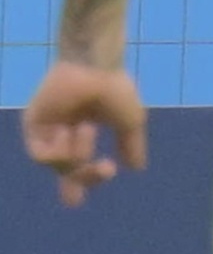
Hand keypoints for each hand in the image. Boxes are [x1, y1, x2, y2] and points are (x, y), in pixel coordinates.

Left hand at [22, 62, 146, 208]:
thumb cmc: (114, 88)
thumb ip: (131, 144)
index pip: (79, 165)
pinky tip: (71, 129)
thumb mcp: (129, 121)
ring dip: (77, 153)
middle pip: (66, 172)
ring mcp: (46, 130)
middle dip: (78, 180)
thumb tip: (137, 168)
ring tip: (86, 128)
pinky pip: (42, 155)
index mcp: (82, 133)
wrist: (95, 67)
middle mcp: (62, 134)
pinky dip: (60, 150)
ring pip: (58, 165)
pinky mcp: (32, 125)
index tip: (92, 186)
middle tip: (92, 181)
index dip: (83, 181)